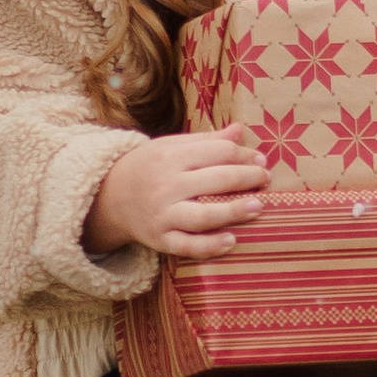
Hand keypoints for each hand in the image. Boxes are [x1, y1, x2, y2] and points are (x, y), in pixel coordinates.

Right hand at [85, 130, 269, 260]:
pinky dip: (210, 245)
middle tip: (266, 179)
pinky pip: (187, 246)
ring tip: (258, 206)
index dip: (244, 155)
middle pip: (216, 181)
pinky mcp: (160, 239)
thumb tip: (240, 130)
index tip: (262, 160)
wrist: (110, 197)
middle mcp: (166, 185)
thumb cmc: (150, 168)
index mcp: (171, 156)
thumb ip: (206, 141)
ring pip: (203, 215)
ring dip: (234, 211)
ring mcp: (162, 214)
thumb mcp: (171, 147)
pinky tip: (232, 240)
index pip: (217, 153)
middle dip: (247, 179)